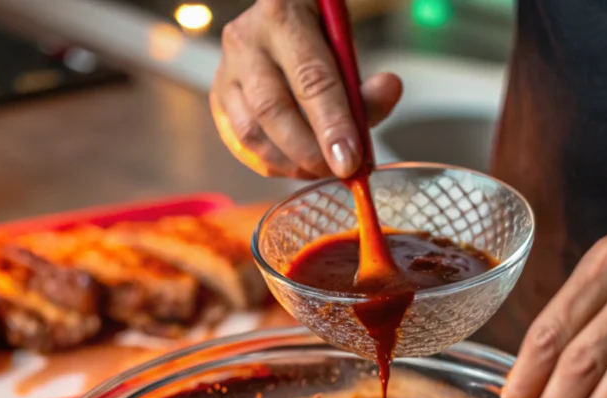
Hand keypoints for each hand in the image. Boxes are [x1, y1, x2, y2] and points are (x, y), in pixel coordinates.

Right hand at [211, 0, 402, 178]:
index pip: (310, 80)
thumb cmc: (314, 35)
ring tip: (320, 169)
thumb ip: (362, 80)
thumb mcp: (344, 44)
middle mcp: (245, 42)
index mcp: (282, 17)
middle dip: (309, 152)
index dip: (332, 126)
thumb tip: (388, 94)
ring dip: (289, 163)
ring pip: (251, 133)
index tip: (350, 160)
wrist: (277, 23)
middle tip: (337, 171)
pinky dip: (271, 164)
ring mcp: (226, 73)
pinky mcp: (218, 101)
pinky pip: (240, 145)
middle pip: (274, 111)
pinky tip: (295, 166)